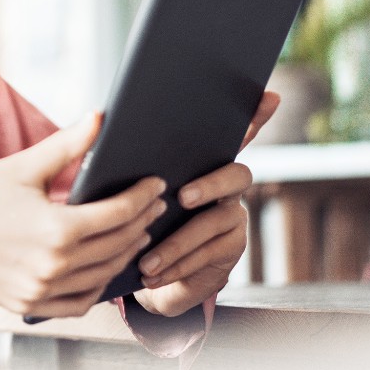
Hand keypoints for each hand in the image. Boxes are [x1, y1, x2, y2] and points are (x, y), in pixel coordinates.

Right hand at [0, 114, 165, 319]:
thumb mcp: (23, 166)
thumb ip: (68, 145)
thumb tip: (100, 117)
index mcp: (56, 229)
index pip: (118, 213)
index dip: (142, 197)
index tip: (155, 185)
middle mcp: (53, 266)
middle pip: (117, 245)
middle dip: (141, 222)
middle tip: (153, 206)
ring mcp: (41, 290)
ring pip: (102, 276)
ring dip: (125, 254)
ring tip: (135, 234)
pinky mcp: (28, 304)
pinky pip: (77, 303)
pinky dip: (97, 287)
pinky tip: (104, 269)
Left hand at [133, 91, 278, 316]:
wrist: (148, 273)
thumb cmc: (135, 221)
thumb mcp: (127, 191)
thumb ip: (128, 165)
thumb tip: (99, 128)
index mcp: (201, 162)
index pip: (233, 134)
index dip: (254, 116)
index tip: (270, 95)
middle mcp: (226, 184)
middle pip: (236, 174)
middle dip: (210, 184)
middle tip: (182, 197)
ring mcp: (233, 216)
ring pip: (214, 222)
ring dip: (177, 242)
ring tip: (147, 259)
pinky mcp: (232, 248)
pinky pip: (208, 254)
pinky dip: (176, 265)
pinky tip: (152, 274)